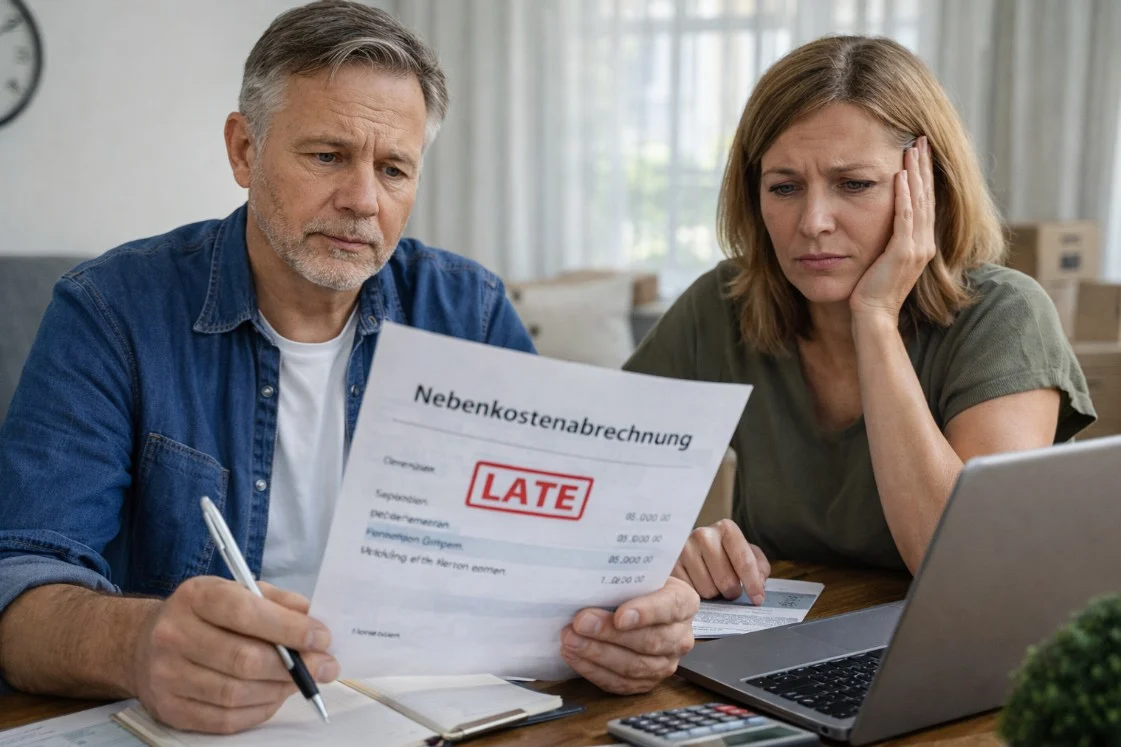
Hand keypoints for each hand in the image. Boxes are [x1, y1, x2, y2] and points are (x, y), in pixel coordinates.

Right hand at [132, 577, 337, 733]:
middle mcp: (174, 635)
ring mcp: (167, 676)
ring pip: (236, 693)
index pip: (246, 613)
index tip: (322, 637)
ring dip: (280, 689)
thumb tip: (313, 622)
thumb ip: (277, 601)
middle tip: (325, 666)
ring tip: (302, 681)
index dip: (289, 628)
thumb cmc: (205, 615)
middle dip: (294, 666)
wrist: (144, 644)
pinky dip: (260, 710)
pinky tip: (275, 696)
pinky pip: (225, 719)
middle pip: (243, 659)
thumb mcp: (236, 591)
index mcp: (195, 597)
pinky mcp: (170, 709)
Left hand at [560, 577, 698, 693]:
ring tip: (571, 640)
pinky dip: (594, 671)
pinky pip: (621, 683)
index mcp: (684, 602)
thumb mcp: (638, 574)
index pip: (670, 607)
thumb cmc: (637, 587)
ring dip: (598, 654)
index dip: (646, 612)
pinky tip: (575, 656)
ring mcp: (666, 663)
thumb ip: (624, 578)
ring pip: (635, 666)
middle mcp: (681, 636)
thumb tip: (592, 579)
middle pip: (650, 641)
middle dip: (610, 634)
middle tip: (581, 623)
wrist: (641, 607)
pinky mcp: (647, 683)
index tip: (619, 616)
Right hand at [672, 519, 770, 601]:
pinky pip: (690, 593)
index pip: (744, 562)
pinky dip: (697, 594)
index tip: (757, 600)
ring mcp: (684, 549)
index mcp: (726, 529)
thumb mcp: (747, 554)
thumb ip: (760, 568)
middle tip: (730, 589)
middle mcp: (703, 535)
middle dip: (732, 591)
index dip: (753, 585)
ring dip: (714, 593)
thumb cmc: (724, 552)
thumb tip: (758, 585)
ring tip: (712, 583)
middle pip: (727, 580)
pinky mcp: (671, 565)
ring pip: (708, 590)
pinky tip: (698, 585)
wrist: (693, 547)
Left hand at [850, 135, 936, 322]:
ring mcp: (916, 248)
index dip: (924, 175)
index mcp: (920, 244)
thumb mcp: (882, 260)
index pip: (924, 201)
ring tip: (913, 148)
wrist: (872, 316)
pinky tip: (900, 175)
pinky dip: (904, 195)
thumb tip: (878, 221)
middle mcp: (924, 244)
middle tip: (921, 139)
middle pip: (927, 196)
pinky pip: (905, 218)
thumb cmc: (871, 291)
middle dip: (924, 166)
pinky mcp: (903, 253)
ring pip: (919, 202)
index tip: (920, 151)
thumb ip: (887, 240)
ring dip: (916, 173)